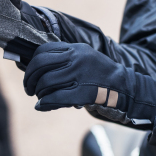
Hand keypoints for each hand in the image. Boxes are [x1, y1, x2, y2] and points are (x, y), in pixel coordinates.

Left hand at [23, 42, 155, 127]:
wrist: (125, 87)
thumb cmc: (100, 75)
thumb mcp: (84, 57)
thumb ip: (64, 58)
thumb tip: (35, 67)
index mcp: (75, 48)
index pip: (43, 51)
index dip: (31, 65)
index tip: (29, 75)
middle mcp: (76, 58)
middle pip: (40, 66)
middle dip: (30, 79)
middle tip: (29, 89)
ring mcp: (80, 75)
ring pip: (46, 83)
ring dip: (38, 93)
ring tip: (40, 98)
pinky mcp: (84, 93)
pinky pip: (56, 98)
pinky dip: (45, 103)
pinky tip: (41, 107)